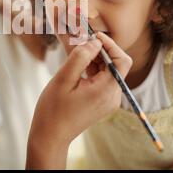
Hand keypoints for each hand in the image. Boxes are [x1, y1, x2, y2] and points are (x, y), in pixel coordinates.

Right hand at [26, 32, 131, 168]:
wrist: (50, 136)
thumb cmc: (53, 109)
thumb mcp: (64, 78)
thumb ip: (80, 56)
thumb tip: (95, 41)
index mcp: (106, 90)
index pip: (121, 60)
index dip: (110, 44)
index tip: (93, 36)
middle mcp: (113, 96)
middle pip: (115, 64)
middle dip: (99, 50)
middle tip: (79, 42)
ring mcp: (109, 101)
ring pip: (108, 71)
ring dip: (94, 59)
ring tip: (74, 54)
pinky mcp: (102, 102)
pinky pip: (102, 80)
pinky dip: (92, 70)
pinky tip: (76, 67)